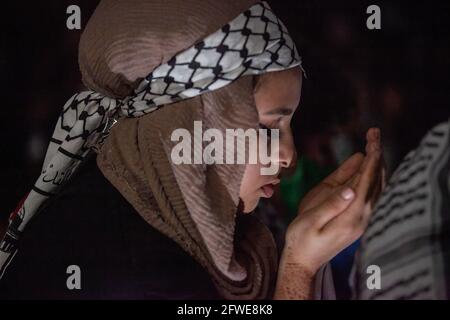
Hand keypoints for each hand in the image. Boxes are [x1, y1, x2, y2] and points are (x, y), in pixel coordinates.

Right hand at [281, 128, 383, 273]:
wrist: (303, 260)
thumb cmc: (302, 239)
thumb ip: (330, 204)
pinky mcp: (359, 220)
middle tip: (373, 133)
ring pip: (377, 187)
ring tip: (372, 145)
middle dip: (377, 155)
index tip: (373, 138)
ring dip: (377, 164)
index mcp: (351, 215)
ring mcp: (363, 219)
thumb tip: (349, 189)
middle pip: (377, 180)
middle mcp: (363, 217)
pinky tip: (368, 167)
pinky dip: (373, 177)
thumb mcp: (310, 219)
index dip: (371, 157)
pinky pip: (371, 195)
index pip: (366, 180)